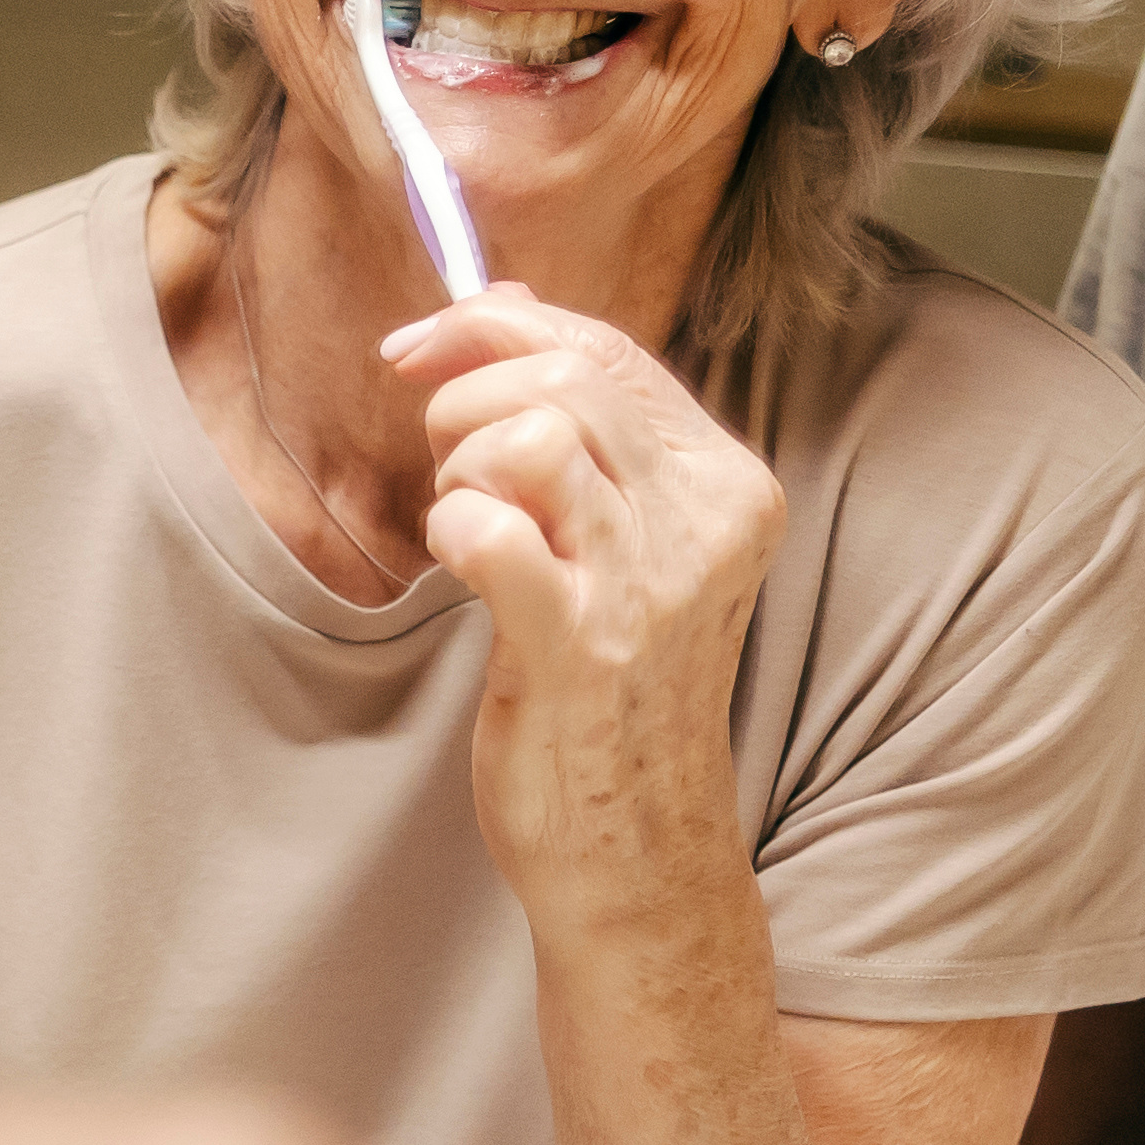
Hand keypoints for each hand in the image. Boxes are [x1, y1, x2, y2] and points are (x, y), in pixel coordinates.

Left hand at [383, 290, 778, 885]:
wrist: (634, 845)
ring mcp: (650, 586)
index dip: (495, 329)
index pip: (609, 351)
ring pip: (533, 435)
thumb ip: (578, 418)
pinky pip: (490, 527)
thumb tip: (503, 298)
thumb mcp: (618, 538)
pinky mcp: (582, 647)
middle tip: (444, 464)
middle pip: (567, 377)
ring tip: (466, 523)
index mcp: (725, 485)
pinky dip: (452, 530)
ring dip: (462, 464)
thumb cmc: (610, 687)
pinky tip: (463, 571)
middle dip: (466, 396)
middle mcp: (704, 524)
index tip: (419, 348)